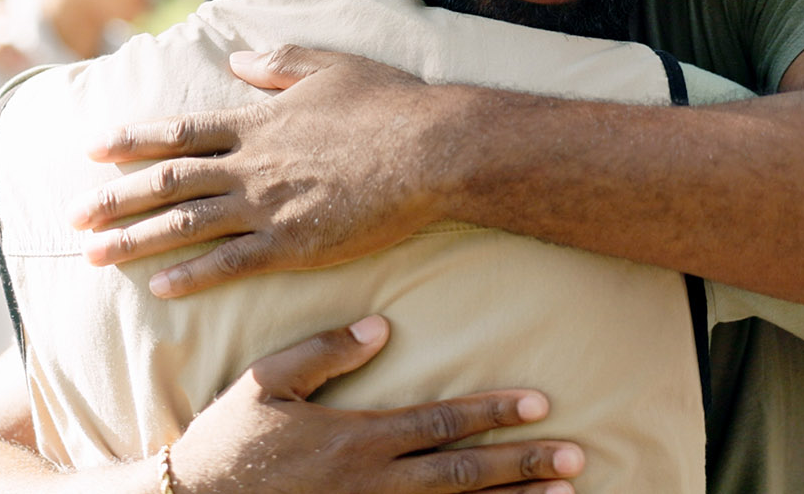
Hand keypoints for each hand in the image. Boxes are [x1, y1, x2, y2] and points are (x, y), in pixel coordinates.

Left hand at [73, 45, 461, 297]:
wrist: (432, 150)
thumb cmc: (391, 104)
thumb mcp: (332, 66)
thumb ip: (279, 64)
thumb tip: (237, 59)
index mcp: (259, 122)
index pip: (181, 131)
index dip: (133, 140)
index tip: (95, 147)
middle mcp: (252, 165)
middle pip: (168, 182)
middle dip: (115, 198)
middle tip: (73, 215)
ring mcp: (269, 206)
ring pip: (185, 226)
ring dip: (134, 241)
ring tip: (94, 257)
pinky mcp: (294, 243)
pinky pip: (229, 264)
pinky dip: (190, 276)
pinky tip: (158, 288)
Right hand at [170, 314, 583, 493]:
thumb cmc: (226, 443)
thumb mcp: (264, 383)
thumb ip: (323, 352)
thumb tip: (383, 326)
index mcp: (354, 439)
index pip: (440, 424)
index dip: (492, 413)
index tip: (540, 404)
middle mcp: (371, 486)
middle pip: (462, 477)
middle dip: (522, 466)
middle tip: (576, 458)